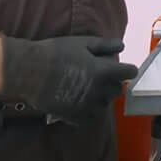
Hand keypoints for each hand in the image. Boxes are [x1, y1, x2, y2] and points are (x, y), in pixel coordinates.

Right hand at [1, 35, 137, 121]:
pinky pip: (90, 117)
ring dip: (100, 96)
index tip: (119, 67)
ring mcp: (87, 106)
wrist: (30, 71)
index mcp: (104, 71)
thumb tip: (122, 47)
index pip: (129, 73)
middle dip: (111, 82)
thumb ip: (105, 46)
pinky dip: (88, 110)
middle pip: (117, 89)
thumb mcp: (82, 43)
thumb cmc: (57, 52)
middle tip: (97, 75)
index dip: (126, 69)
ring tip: (85, 87)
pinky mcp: (75, 116)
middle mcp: (99, 90)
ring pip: (104, 104)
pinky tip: (78, 100)